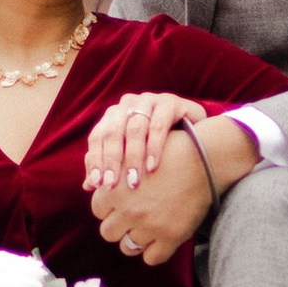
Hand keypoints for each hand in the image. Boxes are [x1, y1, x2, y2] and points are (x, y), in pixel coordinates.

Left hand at [81, 88, 204, 196]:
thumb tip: (88, 186)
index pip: (98, 136)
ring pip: (134, 128)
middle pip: (113, 131)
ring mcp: (150, 100)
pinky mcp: (170, 103)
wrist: (199, 137)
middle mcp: (129, 104)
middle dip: (112, 161)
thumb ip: (112, 167)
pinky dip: (154, 147)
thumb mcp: (134, 157)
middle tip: (112, 186)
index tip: (98, 185)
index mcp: (114, 115)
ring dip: (133, 157)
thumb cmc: (160, 149)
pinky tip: (153, 167)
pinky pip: (158, 125)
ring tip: (134, 181)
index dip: (96, 160)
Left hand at [90, 115, 254, 267]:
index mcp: (114, 190)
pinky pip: (152, 258)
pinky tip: (160, 239)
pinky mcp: (170, 237)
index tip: (123, 202)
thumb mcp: (133, 155)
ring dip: (134, 240)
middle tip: (134, 216)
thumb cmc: (168, 152)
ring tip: (147, 228)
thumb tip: (88, 186)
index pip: (98, 210)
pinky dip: (154, 251)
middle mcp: (128, 210)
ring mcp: (149, 226)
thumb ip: (111, 171)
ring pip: (127, 247)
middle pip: (108, 232)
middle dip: (119, 225)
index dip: (110, 206)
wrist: (204, 159)